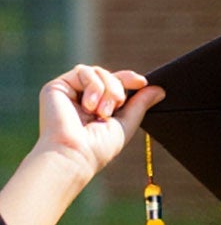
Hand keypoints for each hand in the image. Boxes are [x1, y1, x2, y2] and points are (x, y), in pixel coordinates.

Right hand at [34, 66, 159, 183]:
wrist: (75, 153)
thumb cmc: (99, 147)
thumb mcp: (126, 124)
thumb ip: (140, 105)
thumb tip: (159, 89)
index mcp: (98, 107)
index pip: (115, 84)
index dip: (129, 79)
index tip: (142, 82)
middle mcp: (83, 98)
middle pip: (108, 75)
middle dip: (118, 88)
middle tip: (116, 107)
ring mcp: (70, 91)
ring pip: (97, 71)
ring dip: (107, 89)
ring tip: (102, 112)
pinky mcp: (57, 86)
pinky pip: (83, 71)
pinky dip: (93, 86)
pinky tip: (89, 106)